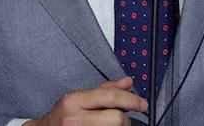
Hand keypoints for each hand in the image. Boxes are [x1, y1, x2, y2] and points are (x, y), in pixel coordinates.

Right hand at [23, 77, 146, 125]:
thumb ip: (104, 90)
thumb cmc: (62, 117)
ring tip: (110, 124)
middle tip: (123, 119)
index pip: (109, 97)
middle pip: (116, 119)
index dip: (131, 100)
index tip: (142, 104)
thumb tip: (128, 82)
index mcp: (74, 101)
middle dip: (124, 119)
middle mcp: (75, 118)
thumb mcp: (79, 99)